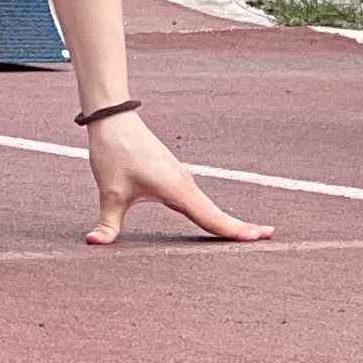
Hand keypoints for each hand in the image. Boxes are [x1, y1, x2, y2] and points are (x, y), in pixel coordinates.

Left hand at [82, 110, 272, 246]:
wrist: (114, 120)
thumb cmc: (114, 153)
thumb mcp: (109, 192)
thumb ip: (107, 223)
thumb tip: (93, 243)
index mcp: (177, 189)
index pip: (210, 217)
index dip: (233, 231)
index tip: (258, 238)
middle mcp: (185, 184)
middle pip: (217, 213)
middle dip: (241, 226)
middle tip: (269, 236)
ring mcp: (182, 178)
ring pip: (209, 206)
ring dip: (228, 219)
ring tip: (250, 232)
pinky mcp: (175, 175)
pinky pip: (199, 199)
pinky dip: (213, 211)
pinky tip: (214, 217)